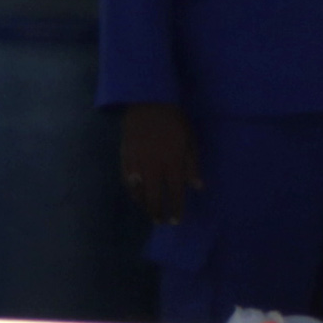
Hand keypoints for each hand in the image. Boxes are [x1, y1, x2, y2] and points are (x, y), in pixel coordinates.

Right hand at [120, 102, 199, 222]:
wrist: (148, 101)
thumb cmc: (174, 120)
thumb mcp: (189, 140)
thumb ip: (192, 165)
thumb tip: (197, 187)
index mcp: (173, 163)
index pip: (176, 193)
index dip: (176, 209)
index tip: (176, 220)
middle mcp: (154, 167)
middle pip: (155, 197)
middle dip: (158, 212)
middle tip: (161, 222)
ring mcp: (137, 164)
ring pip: (139, 192)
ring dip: (144, 205)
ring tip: (149, 212)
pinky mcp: (125, 158)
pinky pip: (127, 181)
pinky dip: (132, 192)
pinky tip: (136, 196)